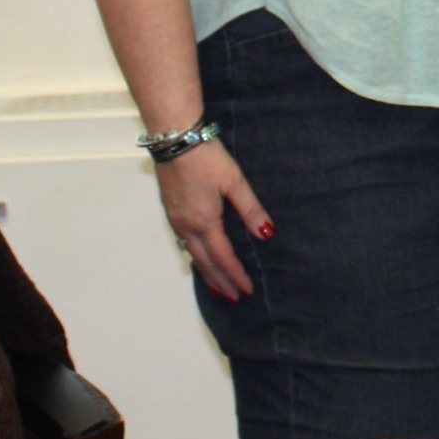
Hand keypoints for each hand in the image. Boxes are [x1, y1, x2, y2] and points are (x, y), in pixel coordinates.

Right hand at [156, 140, 272, 303]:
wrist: (175, 140)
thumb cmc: (206, 158)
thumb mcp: (235, 181)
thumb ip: (251, 209)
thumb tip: (267, 234)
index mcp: (204, 221)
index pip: (223, 258)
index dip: (235, 275)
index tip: (246, 290)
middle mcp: (186, 226)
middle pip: (205, 262)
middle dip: (219, 282)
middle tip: (233, 297)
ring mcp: (176, 219)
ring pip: (192, 254)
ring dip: (206, 272)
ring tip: (217, 285)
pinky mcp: (171, 210)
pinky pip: (184, 243)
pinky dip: (195, 256)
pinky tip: (199, 256)